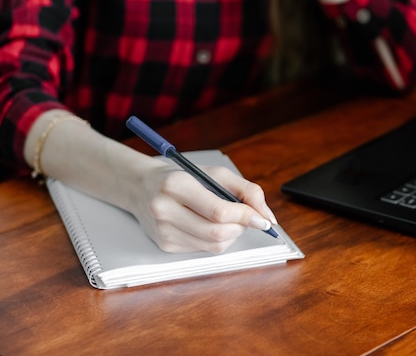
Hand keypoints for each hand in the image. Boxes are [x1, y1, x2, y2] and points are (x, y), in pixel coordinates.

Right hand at [128, 161, 277, 253]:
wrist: (142, 187)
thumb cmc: (183, 177)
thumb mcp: (215, 173)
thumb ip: (246, 190)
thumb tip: (267, 216)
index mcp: (176, 185)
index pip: (219, 211)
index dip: (247, 217)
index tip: (264, 220)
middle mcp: (165, 209)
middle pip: (217, 232)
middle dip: (241, 227)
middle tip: (248, 218)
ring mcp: (163, 230)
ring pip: (214, 245)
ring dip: (232, 235)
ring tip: (229, 220)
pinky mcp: (164, 245)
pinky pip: (203, 249)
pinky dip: (217, 239)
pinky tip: (209, 225)